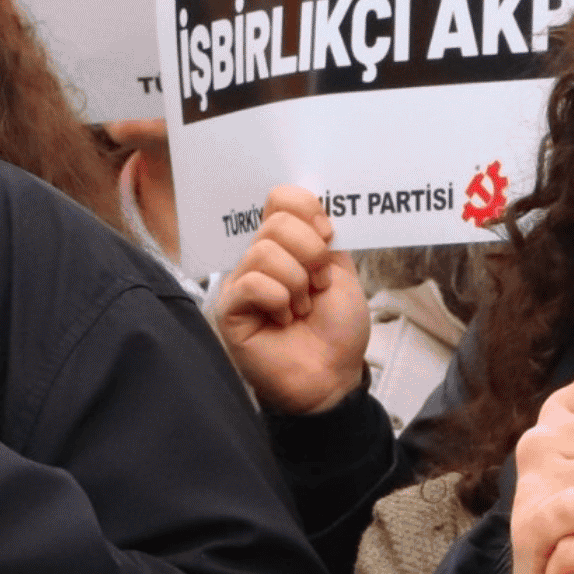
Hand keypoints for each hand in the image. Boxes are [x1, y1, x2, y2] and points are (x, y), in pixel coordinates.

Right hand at [213, 185, 370, 413]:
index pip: (281, 198)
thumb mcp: (343, 274)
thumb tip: (313, 209)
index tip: (328, 237)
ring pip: (264, 253)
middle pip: (275, 222)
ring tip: (301, 309)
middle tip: (318, 285)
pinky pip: (251, 283)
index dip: (307, 210)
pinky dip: (278, 300)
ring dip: (297, 284)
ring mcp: (242, 282)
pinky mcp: (230, 309)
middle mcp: (260, 258)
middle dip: (310, 253)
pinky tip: (283, 320)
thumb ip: (325, 239)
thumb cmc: (337, 331)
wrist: (333, 375)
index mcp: (288, 244)